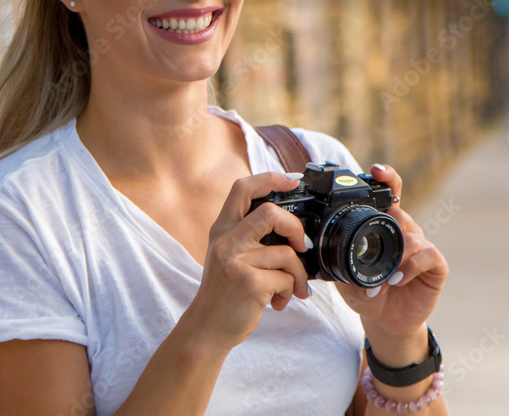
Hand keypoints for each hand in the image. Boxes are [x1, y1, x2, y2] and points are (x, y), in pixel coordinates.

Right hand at [183, 172, 311, 353]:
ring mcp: (237, 261)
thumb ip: (247, 236)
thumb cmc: (223, 294)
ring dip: (298, 275)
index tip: (292, 180)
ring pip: (287, 254)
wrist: (206, 330)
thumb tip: (288, 224)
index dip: (269, 178)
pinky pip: (286, 279)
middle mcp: (226, 241)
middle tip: (302, 245)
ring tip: (292, 289)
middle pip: (270, 212)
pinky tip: (278, 302)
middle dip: (295, 228)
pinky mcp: (250, 283)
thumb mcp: (226, 256)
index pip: (242, 188)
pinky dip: (290, 292)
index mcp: (222, 230)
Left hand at [335, 164, 447, 341]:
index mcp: (385, 227)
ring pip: (413, 236)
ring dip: (395, 258)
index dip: (387, 178)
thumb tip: (319, 246)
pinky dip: (411, 266)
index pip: (391, 194)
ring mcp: (422, 248)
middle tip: (377, 235)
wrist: (385, 322)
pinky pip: (428, 255)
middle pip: (402, 213)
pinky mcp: (436, 266)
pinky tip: (398, 279)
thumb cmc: (366, 293)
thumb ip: (337, 257)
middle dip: (391, 221)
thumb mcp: (344, 274)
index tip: (376, 170)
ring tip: (383, 279)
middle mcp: (406, 232)